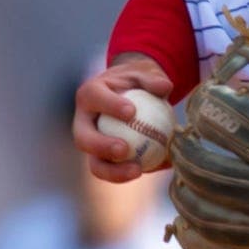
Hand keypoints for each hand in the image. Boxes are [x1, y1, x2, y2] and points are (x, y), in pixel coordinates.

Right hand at [74, 58, 175, 183]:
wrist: (130, 96)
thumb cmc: (135, 83)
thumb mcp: (143, 74)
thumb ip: (152, 79)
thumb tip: (164, 87)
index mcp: (90, 94)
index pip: (94, 98)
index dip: (109, 105)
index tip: (131, 112)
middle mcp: (84, 121)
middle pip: (83, 138)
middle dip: (100, 146)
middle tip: (124, 149)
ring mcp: (92, 144)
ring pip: (95, 163)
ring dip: (113, 171)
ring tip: (137, 170)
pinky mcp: (104, 160)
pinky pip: (115, 171)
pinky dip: (133, 174)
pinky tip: (155, 169)